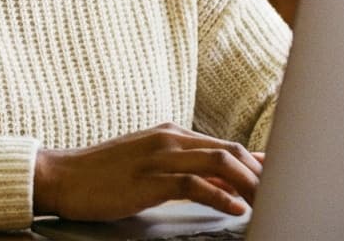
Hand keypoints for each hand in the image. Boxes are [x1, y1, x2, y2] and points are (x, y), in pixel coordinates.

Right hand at [33, 122, 261, 220]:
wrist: (61, 176)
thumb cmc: (102, 175)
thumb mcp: (147, 165)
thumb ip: (183, 171)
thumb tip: (222, 185)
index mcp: (170, 134)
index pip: (224, 145)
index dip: (255, 161)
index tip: (277, 176)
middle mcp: (169, 139)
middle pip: (229, 151)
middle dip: (259, 173)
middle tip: (281, 193)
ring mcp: (159, 157)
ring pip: (219, 163)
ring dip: (248, 184)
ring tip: (266, 202)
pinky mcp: (149, 179)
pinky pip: (194, 185)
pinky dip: (221, 198)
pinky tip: (235, 210)